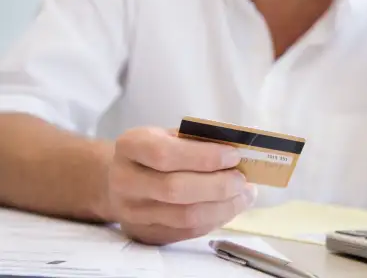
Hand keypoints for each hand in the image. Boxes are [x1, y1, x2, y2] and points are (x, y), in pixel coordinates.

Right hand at [107, 127, 255, 244]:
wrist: (119, 179)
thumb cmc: (156, 151)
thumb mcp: (171, 135)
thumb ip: (200, 141)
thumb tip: (240, 152)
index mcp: (131, 146)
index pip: (164, 154)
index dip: (204, 157)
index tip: (234, 156)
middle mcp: (125, 181)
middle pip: (175, 190)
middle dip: (218, 185)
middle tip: (242, 180)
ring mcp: (132, 213)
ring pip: (184, 217)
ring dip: (223, 207)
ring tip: (244, 195)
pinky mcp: (146, 235)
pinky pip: (187, 232)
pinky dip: (215, 220)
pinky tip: (230, 207)